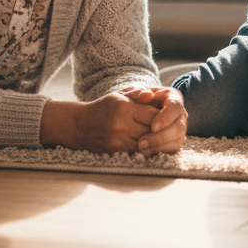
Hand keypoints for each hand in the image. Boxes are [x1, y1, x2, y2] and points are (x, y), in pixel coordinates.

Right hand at [41, 93, 160, 154]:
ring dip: (154, 142)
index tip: (165, 116)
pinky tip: (147, 145)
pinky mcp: (115, 152)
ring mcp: (118, 141)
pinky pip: (137, 153)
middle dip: (161, 130)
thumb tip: (152, 96)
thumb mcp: (119, 95)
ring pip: (147, 145)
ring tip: (158, 137)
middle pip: (152, 131)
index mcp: (124, 108)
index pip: (154, 115)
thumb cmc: (103, 108)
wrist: (80, 125)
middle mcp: (122, 125)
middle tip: (166, 128)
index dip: (162, 117)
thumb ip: (138, 94)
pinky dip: (144, 150)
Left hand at [121, 86, 186, 155]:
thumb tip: (146, 95)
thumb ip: (138, 93)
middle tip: (142, 142)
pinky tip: (146, 153)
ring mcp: (179, 128)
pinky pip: (172, 149)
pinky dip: (160, 152)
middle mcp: (180, 113)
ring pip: (177, 140)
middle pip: (178, 126)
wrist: (136, 110)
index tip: (153, 127)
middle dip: (161, 136)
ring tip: (141, 149)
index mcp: (173, 97)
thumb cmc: (136, 99)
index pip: (175, 107)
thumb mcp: (135, 93)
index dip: (166, 118)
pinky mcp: (175, 140)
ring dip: (159, 146)